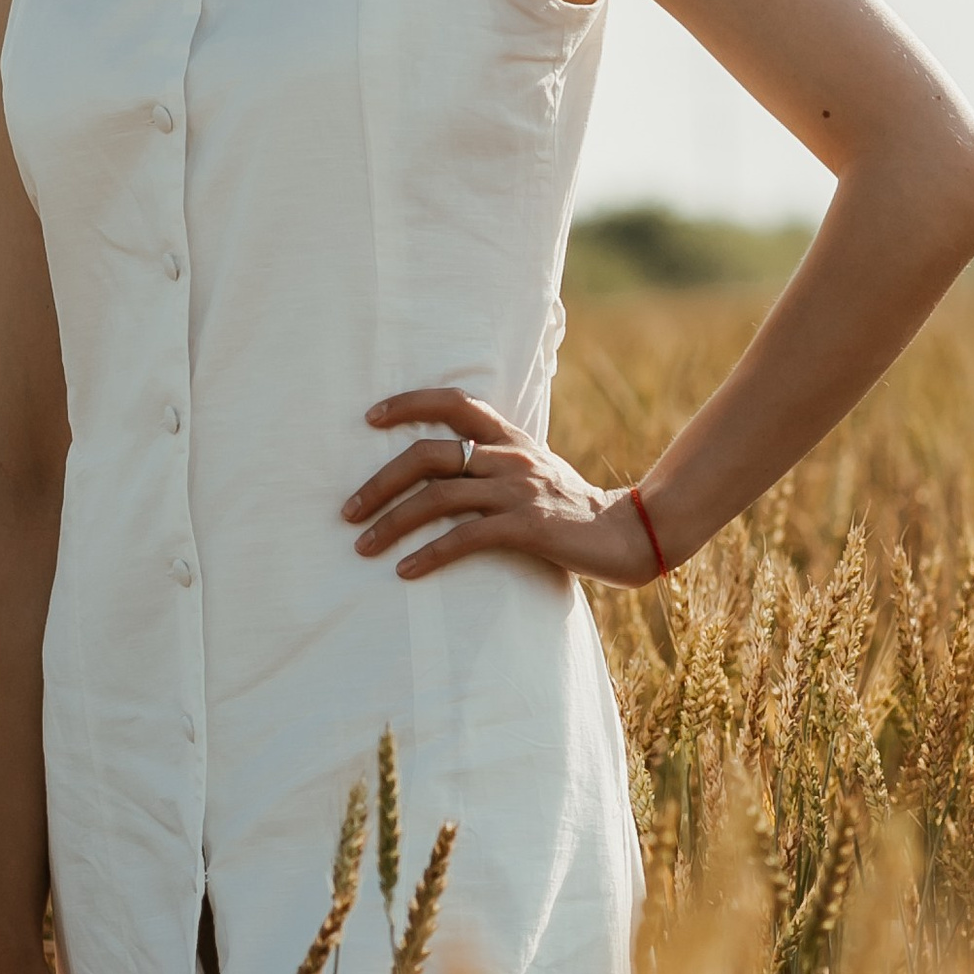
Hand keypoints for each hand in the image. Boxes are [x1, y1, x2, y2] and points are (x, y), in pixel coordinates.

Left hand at [344, 388, 663, 587]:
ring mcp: (518, 491)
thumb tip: (443, 470)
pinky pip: (466, 538)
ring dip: (392, 522)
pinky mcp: (527, 527)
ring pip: (439, 497)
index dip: (409, 402)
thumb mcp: (532, 472)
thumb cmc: (571, 508)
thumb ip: (494, 463)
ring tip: (363, 545)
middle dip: (380, 481)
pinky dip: (430, 554)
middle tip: (347, 510)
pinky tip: (406, 571)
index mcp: (511, 438)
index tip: (369, 417)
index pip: (454, 402)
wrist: (627, 535)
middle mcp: (510, 457)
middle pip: (430, 454)